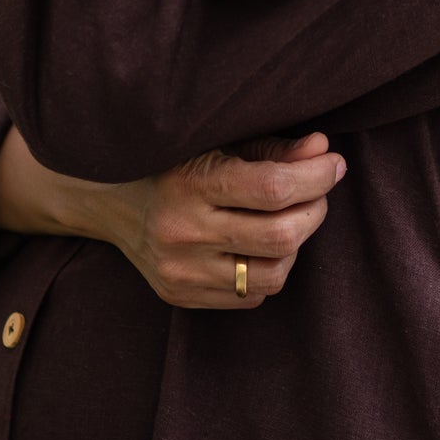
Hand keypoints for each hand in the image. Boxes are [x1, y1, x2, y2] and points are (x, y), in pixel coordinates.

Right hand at [0, 125, 342, 309]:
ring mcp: (180, 271)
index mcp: (191, 182)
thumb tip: (323, 150)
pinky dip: (269, 270)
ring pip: (273, 275)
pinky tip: (261, 246)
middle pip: (280, 235)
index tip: (334, 163)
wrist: (106, 199)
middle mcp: (183, 231)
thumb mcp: (217, 142)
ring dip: (296, 246)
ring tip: (291, 220)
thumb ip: (271, 149)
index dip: (317, 177)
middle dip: (315, 209)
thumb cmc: (172, 160)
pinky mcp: (180, 295)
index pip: (274, 188)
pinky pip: (251, 296)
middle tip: (318, 191)